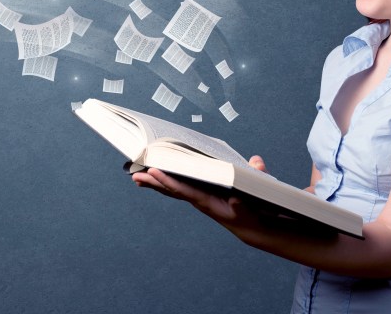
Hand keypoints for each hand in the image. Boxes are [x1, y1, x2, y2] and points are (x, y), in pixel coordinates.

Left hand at [131, 155, 268, 225]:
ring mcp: (197, 197)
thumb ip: (250, 188)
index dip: (167, 180)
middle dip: (153, 182)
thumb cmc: (249, 214)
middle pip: (171, 189)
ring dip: (155, 182)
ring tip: (137, 176)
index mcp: (206, 202)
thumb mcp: (251, 205)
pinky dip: (166, 182)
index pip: (183, 189)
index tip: (153, 172)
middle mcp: (198, 199)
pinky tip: (156, 178)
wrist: (249, 226)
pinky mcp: (200, 195)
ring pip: (172, 188)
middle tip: (135, 175)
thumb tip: (256, 164)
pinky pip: (179, 187)